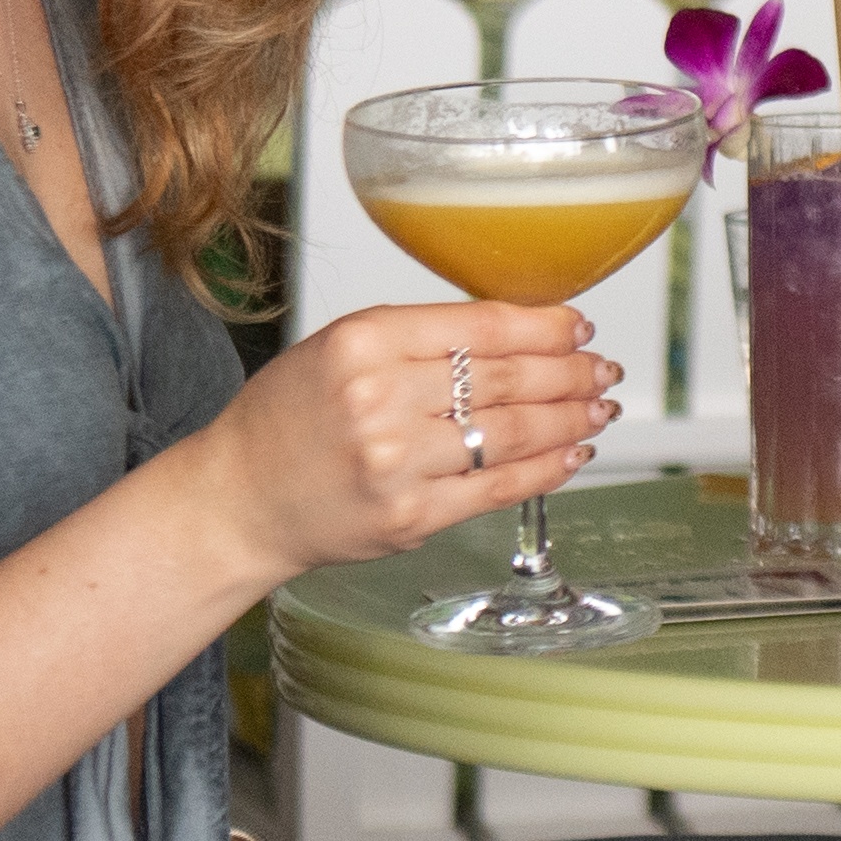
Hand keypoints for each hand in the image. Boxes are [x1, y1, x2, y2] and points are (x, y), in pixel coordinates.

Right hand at [216, 302, 622, 570]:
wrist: (238, 500)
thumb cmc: (288, 420)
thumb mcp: (339, 348)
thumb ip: (419, 337)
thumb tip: (515, 331)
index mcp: (363, 341)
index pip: (481, 325)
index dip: (545, 325)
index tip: (579, 325)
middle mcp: (380, 398)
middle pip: (506, 378)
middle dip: (569, 371)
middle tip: (601, 368)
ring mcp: (397, 462)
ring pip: (511, 433)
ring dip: (569, 419)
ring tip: (598, 407)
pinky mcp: (410, 516)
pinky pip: (497, 488)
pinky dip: (545, 469)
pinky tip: (571, 452)